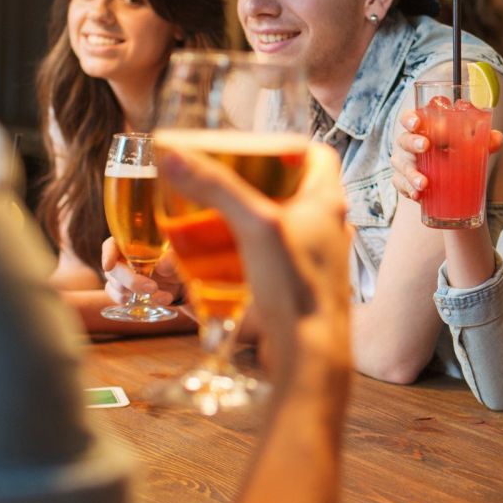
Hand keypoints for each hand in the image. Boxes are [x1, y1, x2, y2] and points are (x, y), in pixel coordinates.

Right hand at [101, 237, 182, 307]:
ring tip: (160, 295)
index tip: (109, 265)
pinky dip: (133, 302)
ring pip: (115, 285)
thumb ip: (171, 258)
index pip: (111, 245)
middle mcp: (122, 259)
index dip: (108, 254)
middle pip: (113, 269)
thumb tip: (162, 264)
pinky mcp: (123, 292)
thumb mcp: (177, 258)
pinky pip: (119, 298)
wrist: (178, 281)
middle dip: (131, 281)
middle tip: (152, 287)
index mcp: (132, 243)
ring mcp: (120, 277)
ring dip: (135, 293)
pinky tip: (149, 301)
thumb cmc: (174, 262)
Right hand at [159, 142, 350, 385]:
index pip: (319, 155)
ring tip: (219, 214)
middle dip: (261, 181)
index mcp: (328, 202)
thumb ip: (216, 188)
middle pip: (297, 189)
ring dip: (254, 217)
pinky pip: (277, 258)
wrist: (310, 357)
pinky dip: (252, 251)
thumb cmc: (294, 287)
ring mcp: (317, 259)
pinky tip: (225, 257)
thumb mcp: (253, 226)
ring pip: (286, 225)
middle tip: (226, 179)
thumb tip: (173, 154)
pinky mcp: (301, 287)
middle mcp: (329, 227)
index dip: (289, 144)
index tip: (256, 146)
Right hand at [391, 107, 502, 200]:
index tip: (418, 123)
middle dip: (413, 142)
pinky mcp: (403, 182)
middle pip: (404, 139)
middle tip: (426, 146)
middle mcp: (409, 143)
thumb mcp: (468, 145)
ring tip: (424, 183)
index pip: (410, 118)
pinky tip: (418, 195)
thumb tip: (497, 139)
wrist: (445, 179)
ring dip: (412, 173)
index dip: (410, 118)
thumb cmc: (453, 152)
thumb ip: (483, 140)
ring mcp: (404, 163)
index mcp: (422, 127)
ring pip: (402, 165)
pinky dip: (408, 190)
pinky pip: (401, 185)